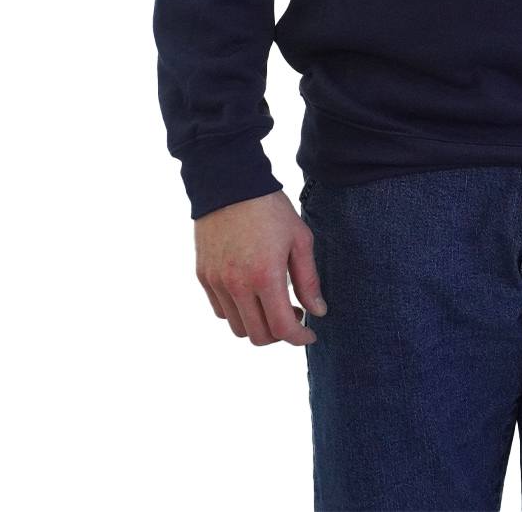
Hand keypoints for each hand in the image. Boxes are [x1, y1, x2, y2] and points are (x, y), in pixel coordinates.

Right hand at [194, 190, 327, 345]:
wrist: (230, 184)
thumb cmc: (271, 209)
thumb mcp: (300, 239)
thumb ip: (308, 280)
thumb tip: (318, 312)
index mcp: (265, 276)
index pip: (281, 328)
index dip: (299, 337)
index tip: (309, 333)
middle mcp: (236, 285)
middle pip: (257, 335)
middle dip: (279, 335)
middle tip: (293, 315)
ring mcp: (216, 282)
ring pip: (236, 327)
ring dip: (257, 325)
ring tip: (272, 304)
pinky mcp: (203, 276)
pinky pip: (220, 310)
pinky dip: (238, 312)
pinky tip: (252, 293)